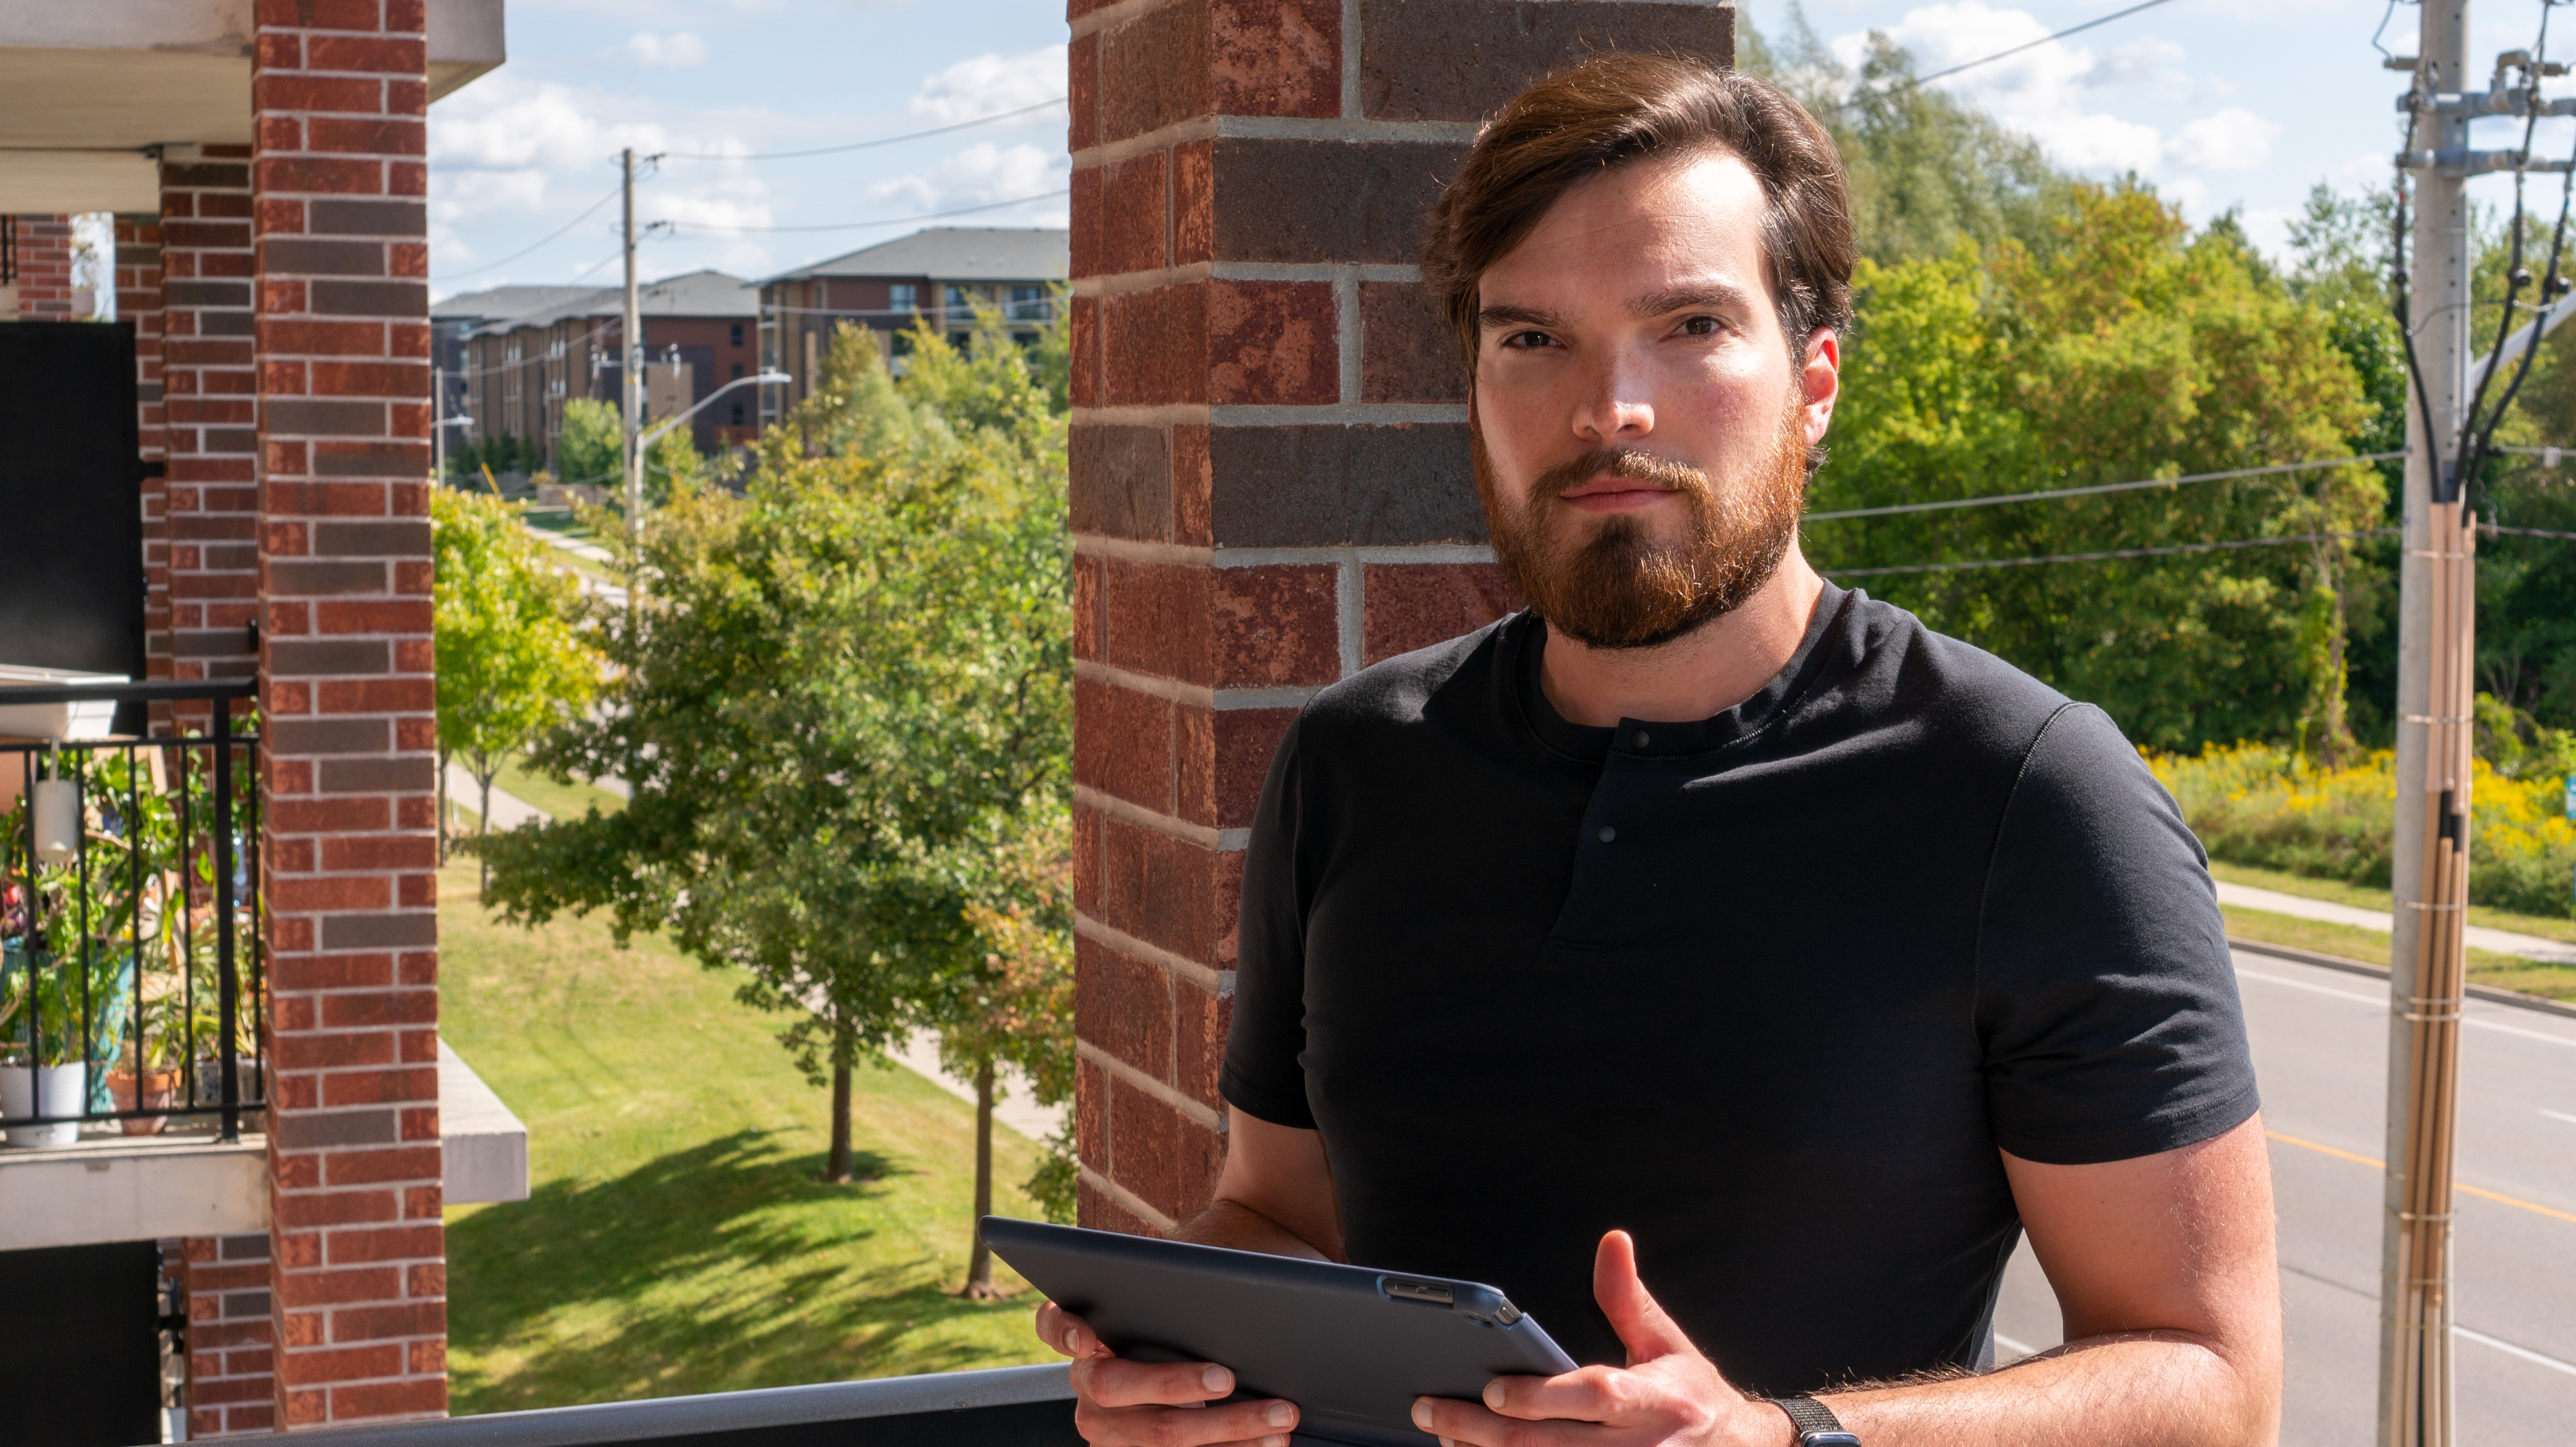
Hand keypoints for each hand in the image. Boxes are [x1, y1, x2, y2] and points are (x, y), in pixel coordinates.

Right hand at [1035, 1300, 1302, 1446]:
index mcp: (1086, 1337)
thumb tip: (1228, 1283)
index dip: (1065, 1330)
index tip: (1086, 1337)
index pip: (1054, 1324)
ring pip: (1159, 1437)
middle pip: (1118, 1387)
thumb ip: (1181, 1291)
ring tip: (1278, 1419)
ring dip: (1226, 1429)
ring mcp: (1111, 1431)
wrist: (1208, 1367)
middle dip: (1176, 1383)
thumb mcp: (1180, 1298)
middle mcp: (1089, 1386)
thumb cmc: (1195, 1317)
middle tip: (1228, 1376)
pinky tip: (1268, 1445)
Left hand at [1408, 1232, 1788, 1446]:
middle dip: (1482, 1429)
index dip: (1543, 1397)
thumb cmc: (1690, 1396)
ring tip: (1441, 1436)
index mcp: (1653, 1399)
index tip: (1494, 1390)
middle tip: (1430, 1410)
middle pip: (1550, 1444)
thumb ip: (1628, 1299)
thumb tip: (1612, 1242)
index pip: (1594, 1397)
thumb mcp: (1667, 1344)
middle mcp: (1639, 1446)